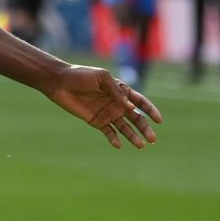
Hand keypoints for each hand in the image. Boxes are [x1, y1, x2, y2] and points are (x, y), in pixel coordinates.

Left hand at [44, 64, 161, 149]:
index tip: (159, 120)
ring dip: (133, 136)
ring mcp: (108, 113)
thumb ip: (117, 92)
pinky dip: (114, 139)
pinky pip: (109, 132)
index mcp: (121, 90)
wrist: (61, 83)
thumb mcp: (102, 78)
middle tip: (152, 139)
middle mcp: (117, 103)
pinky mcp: (97, 121)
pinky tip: (118, 144)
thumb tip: (131, 108)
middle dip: (145, 128)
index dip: (151, 110)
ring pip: (125, 128)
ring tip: (141, 145)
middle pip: (136, 118)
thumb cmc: (82, 75)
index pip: (140, 102)